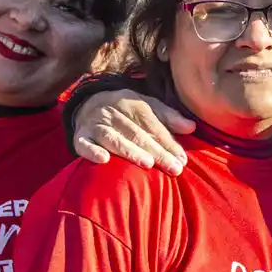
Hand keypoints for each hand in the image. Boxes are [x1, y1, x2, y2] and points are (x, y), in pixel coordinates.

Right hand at [73, 89, 194, 174]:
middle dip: (156, 151)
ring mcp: (95, 124)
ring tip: (147, 163)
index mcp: (131, 103)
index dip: (168, 141)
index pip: (152, 123)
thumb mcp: (146, 106)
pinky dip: (92, 151)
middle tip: (173, 168)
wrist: (86, 103)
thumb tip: (192, 127)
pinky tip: (104, 160)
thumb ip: (168, 117)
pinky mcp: (80, 137)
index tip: (182, 159)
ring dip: (129, 150)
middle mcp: (113, 112)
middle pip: (137, 133)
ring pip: (113, 138)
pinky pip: (84, 144)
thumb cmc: (124, 110)